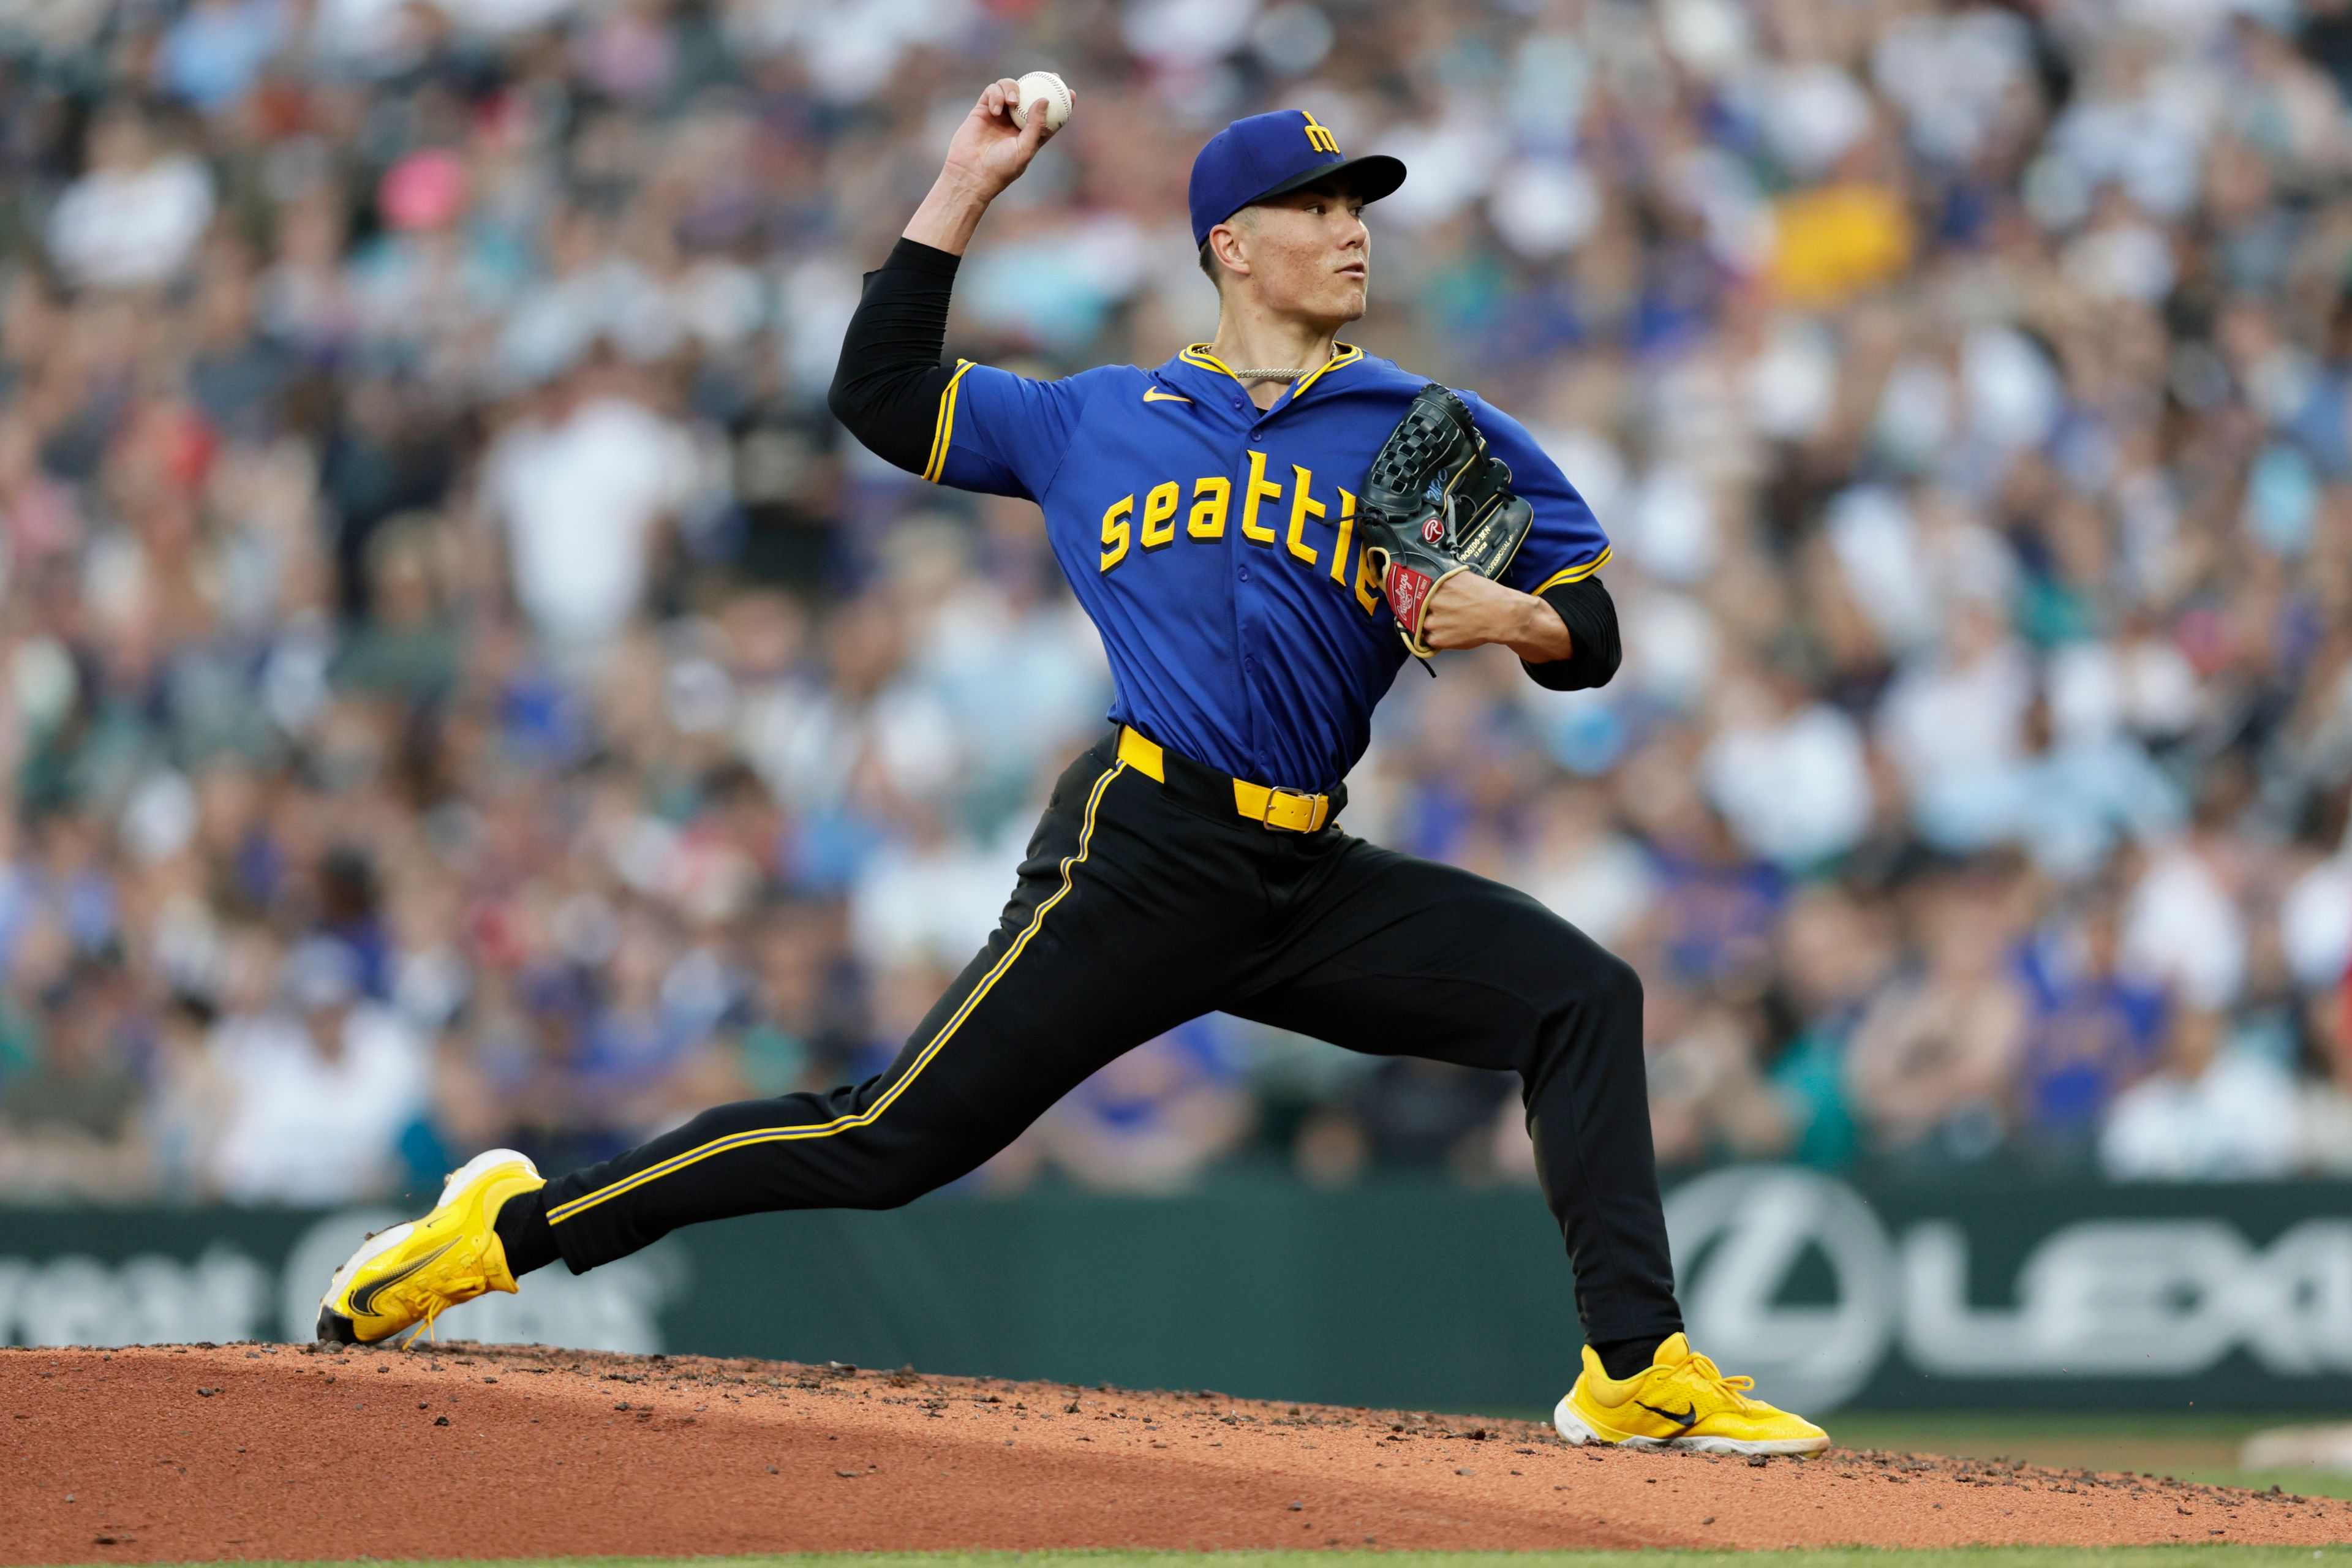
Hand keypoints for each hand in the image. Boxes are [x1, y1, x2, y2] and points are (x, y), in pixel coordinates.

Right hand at [944, 78, 1067, 198]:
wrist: (971, 173)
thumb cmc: (1001, 168)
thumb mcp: (1025, 149)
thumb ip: (1036, 125)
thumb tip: (1045, 100)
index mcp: (1030, 134)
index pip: (1049, 115)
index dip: (1061, 103)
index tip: (1071, 93)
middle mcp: (1016, 121)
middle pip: (1031, 95)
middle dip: (1043, 82)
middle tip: (1052, 77)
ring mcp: (999, 114)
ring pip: (1011, 88)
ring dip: (1013, 88)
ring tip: (1013, 100)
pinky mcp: (983, 109)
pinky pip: (991, 91)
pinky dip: (995, 95)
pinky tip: (995, 109)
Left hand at [1417, 573, 1571, 659]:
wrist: (1501, 615)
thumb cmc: (1487, 595)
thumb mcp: (1463, 577)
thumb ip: (1443, 578)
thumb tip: (1429, 577)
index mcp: (1436, 584)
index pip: (1413, 590)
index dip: (1413, 596)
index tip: (1412, 599)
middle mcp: (1431, 602)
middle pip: (1416, 608)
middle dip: (1424, 611)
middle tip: (1438, 613)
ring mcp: (1433, 622)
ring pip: (1422, 625)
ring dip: (1431, 625)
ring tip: (1449, 623)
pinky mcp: (1438, 638)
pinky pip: (1429, 639)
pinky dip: (1438, 638)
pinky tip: (1452, 632)